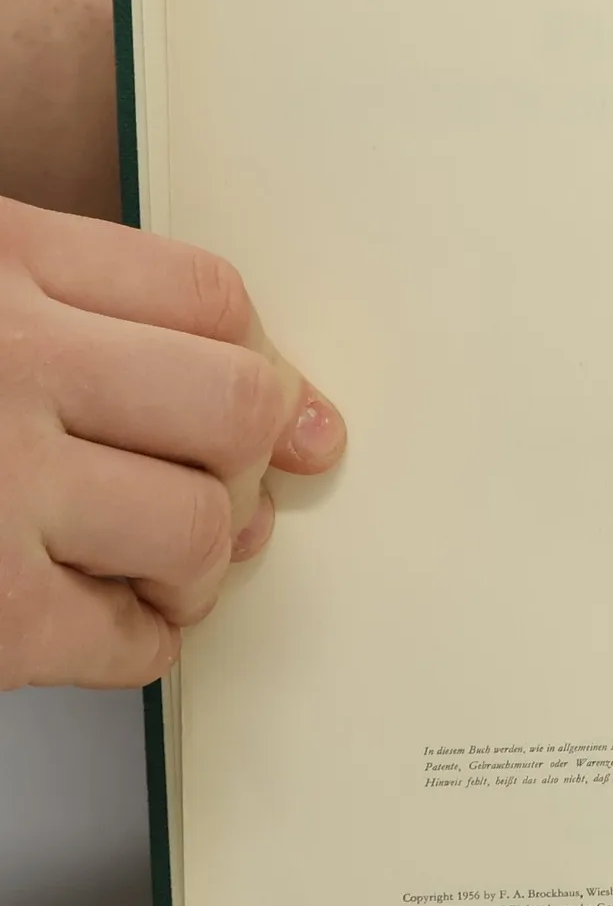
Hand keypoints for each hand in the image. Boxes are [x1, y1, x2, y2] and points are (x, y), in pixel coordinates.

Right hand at [0, 196, 344, 688]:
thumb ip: (61, 306)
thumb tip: (243, 384)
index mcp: (0, 260)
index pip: (204, 296)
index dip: (263, 361)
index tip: (290, 407)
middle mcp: (10, 358)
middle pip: (236, 403)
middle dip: (247, 463)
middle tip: (233, 496)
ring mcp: (0, 484)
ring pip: (202, 523)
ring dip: (199, 564)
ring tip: (159, 570)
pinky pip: (129, 638)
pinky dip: (137, 645)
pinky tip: (106, 627)